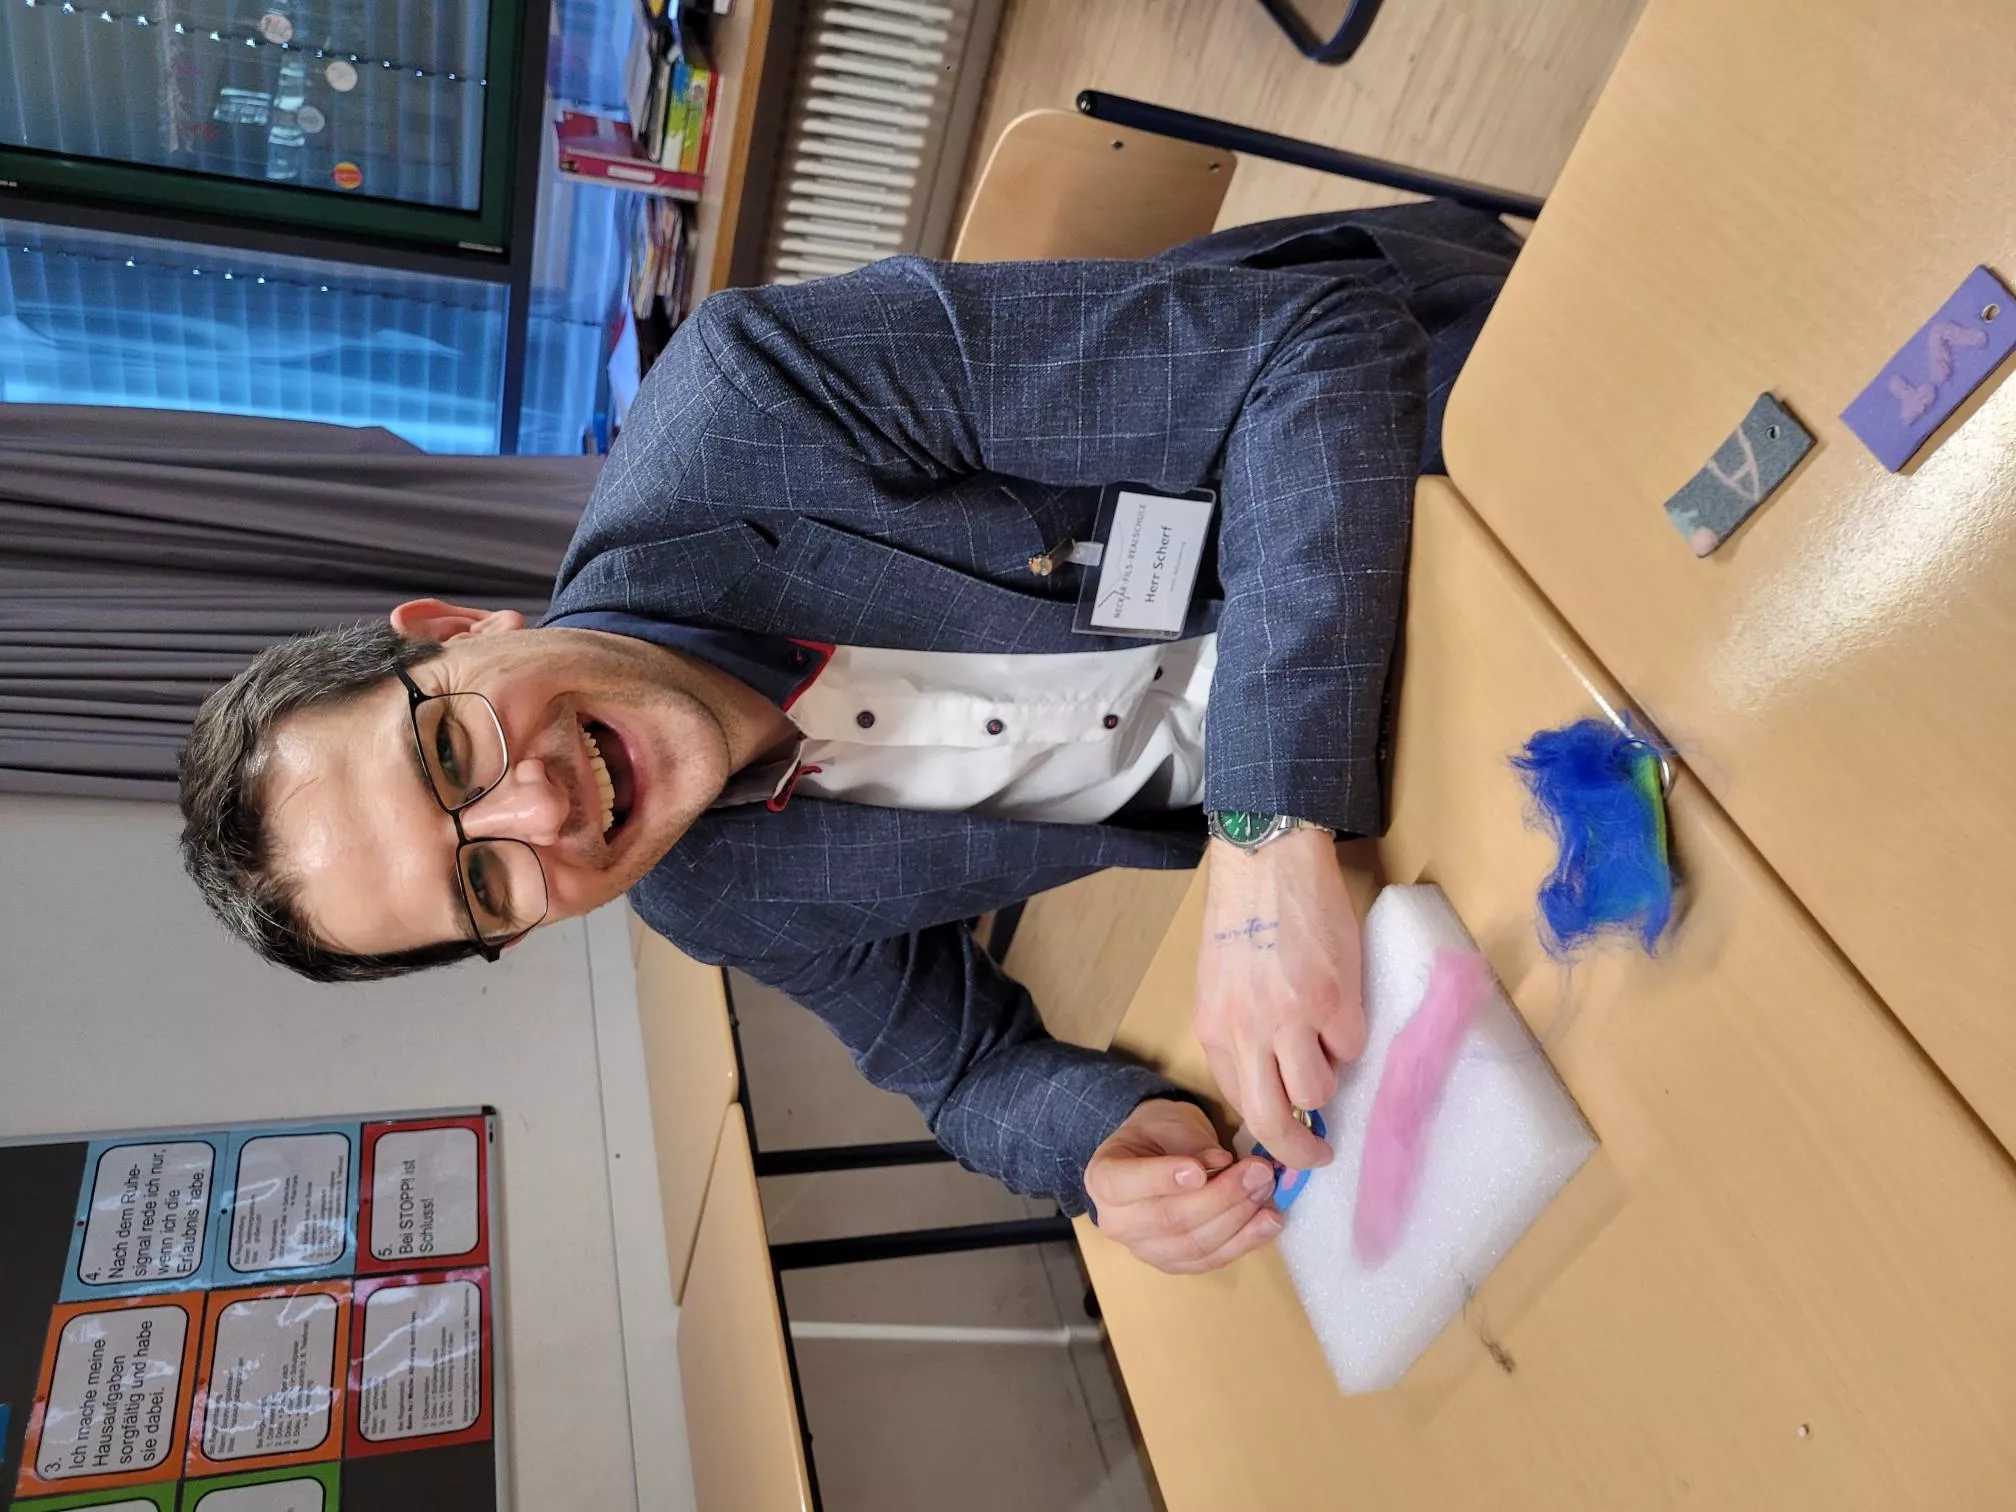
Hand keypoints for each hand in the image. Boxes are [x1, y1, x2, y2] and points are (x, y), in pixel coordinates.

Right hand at [1084, 1098, 1283, 1274]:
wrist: (1152, 1157)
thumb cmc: (1158, 1134)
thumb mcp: (1169, 1122)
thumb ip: (1192, 1144)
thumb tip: (1222, 1164)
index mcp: (1103, 1178)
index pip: (1126, 1183)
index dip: (1163, 1179)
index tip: (1199, 1169)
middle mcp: (1116, 1221)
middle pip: (1170, 1218)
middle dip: (1222, 1196)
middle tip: (1258, 1172)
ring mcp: (1144, 1249)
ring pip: (1194, 1245)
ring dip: (1239, 1220)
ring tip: (1267, 1191)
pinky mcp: (1173, 1264)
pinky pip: (1211, 1260)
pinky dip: (1244, 1242)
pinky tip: (1269, 1221)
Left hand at [1195, 827, 1365, 1170]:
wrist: (1267, 862)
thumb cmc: (1241, 917)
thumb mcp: (1218, 984)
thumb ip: (1237, 1032)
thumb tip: (1265, 1077)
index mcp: (1216, 1030)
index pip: (1239, 1103)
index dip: (1266, 1124)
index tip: (1284, 1130)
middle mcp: (1248, 1033)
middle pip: (1274, 1120)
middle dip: (1298, 1151)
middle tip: (1317, 1154)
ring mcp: (1292, 1019)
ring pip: (1319, 1089)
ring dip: (1328, 1076)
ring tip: (1325, 1043)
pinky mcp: (1334, 1000)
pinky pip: (1352, 1047)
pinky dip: (1351, 1036)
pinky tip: (1340, 1005)